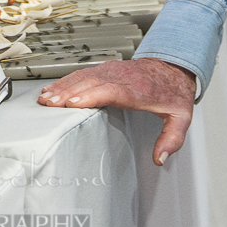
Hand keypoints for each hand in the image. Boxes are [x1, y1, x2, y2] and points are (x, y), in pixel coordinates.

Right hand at [39, 58, 196, 165]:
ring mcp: (111, 71)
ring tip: (46, 99)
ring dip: (63, 87)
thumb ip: (172, 139)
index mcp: (139, 90)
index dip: (91, 96)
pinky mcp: (104, 69)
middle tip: (50, 104)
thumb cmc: (172, 93)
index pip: (112, 91)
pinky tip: (53, 89)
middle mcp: (122, 77)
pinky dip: (66, 81)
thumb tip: (160, 158)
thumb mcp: (181, 118)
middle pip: (92, 83)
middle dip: (69, 93)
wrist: (172, 67)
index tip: (73, 103)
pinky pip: (82, 73)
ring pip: (84, 77)